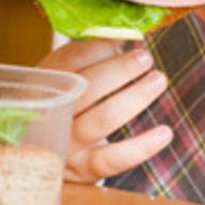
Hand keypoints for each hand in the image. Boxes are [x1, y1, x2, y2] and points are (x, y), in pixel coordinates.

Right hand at [38, 39, 172, 182]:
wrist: (40, 154)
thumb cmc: (63, 104)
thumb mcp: (65, 78)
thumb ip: (89, 55)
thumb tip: (126, 35)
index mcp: (44, 84)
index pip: (69, 61)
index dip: (98, 49)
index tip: (121, 42)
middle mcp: (51, 114)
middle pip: (86, 88)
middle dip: (119, 70)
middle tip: (145, 58)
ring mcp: (66, 143)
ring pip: (102, 119)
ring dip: (135, 97)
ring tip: (158, 79)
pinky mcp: (84, 169)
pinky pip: (114, 159)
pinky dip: (142, 146)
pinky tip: (164, 132)